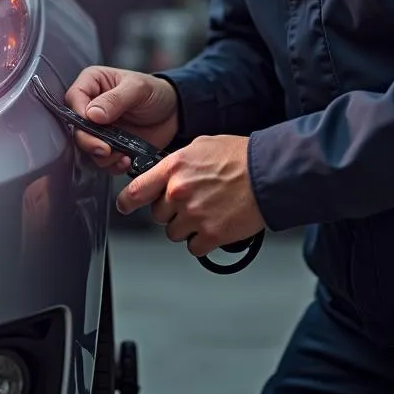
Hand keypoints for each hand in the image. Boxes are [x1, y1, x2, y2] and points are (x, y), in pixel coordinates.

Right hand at [64, 65, 178, 175]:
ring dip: (102, 156)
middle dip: (89, 141)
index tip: (93, 124)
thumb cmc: (155, 92)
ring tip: (122, 155)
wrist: (174, 113)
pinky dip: (112, 164)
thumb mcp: (138, 89)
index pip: (74, 98)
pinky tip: (126, 160)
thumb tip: (92, 114)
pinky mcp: (109, 146)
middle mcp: (91, 106)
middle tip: (105, 149)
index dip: (79, 113)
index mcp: (93, 83)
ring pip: (87, 147)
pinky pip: (102, 160)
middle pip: (76, 127)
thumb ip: (115, 100)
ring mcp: (99, 129)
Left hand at [116, 134, 264, 255]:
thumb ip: (179, 162)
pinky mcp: (212, 234)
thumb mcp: (201, 146)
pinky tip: (215, 225)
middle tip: (191, 202)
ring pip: (175, 233)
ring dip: (187, 227)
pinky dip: (203, 241)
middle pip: (158, 215)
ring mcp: (194, 215)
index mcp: (174, 168)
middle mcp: (179, 192)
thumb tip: (167, 173)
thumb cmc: (240, 157)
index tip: (124, 206)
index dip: (126, 202)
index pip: (136, 190)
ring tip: (207, 212)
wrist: (269, 173)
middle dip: (171, 211)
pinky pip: (194, 247)